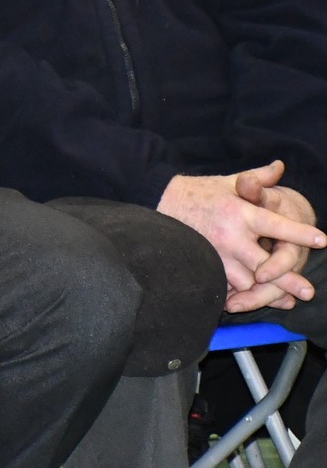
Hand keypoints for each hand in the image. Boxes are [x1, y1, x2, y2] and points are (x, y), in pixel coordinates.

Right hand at [160, 166, 325, 304]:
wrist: (158, 201)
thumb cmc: (199, 192)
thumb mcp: (228, 183)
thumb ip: (256, 178)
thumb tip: (280, 166)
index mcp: (241, 212)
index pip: (276, 225)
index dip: (300, 233)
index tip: (321, 240)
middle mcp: (231, 235)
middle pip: (267, 265)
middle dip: (289, 280)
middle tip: (309, 292)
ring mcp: (216, 254)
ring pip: (248, 281)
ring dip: (265, 290)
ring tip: (285, 299)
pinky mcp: (204, 265)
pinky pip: (226, 288)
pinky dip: (240, 295)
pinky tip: (253, 301)